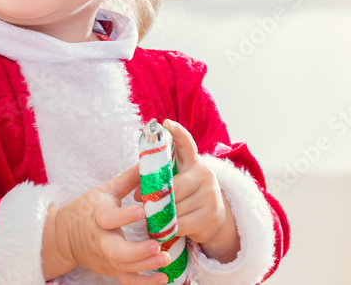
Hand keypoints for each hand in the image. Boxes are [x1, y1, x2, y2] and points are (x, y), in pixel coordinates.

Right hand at [55, 163, 172, 284]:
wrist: (64, 236)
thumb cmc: (86, 209)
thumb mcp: (104, 191)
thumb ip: (127, 180)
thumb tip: (147, 162)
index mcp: (98, 216)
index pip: (110, 217)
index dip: (125, 216)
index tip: (143, 211)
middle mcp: (100, 240)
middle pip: (116, 251)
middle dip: (137, 251)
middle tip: (157, 245)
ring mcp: (105, 258)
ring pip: (124, 267)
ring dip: (146, 265)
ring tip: (166, 259)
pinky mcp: (111, 270)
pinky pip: (127, 280)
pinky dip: (144, 283)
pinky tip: (163, 278)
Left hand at [134, 119, 238, 257]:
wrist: (213, 220)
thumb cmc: (187, 198)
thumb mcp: (177, 183)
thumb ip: (160, 181)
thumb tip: (137, 193)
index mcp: (193, 163)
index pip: (186, 144)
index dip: (177, 133)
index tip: (166, 122)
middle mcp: (204, 175)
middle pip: (174, 186)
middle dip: (156, 198)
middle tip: (142, 203)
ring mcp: (210, 195)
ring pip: (176, 208)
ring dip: (161, 216)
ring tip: (154, 218)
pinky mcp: (211, 215)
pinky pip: (182, 224)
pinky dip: (169, 228)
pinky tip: (164, 229)